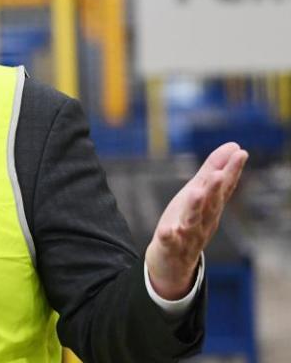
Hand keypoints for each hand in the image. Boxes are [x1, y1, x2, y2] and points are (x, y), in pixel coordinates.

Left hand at [145, 142, 247, 299]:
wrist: (173, 261)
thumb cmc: (187, 221)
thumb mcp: (199, 193)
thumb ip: (212, 170)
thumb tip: (234, 146)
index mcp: (211, 207)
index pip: (223, 188)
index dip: (232, 171)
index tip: (240, 153)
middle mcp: (203, 221)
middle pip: (211, 204)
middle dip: (215, 189)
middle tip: (219, 173)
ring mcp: (188, 235)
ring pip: (193, 221)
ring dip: (195, 208)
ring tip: (195, 193)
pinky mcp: (171, 247)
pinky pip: (170, 242)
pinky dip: (170, 236)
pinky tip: (167, 230)